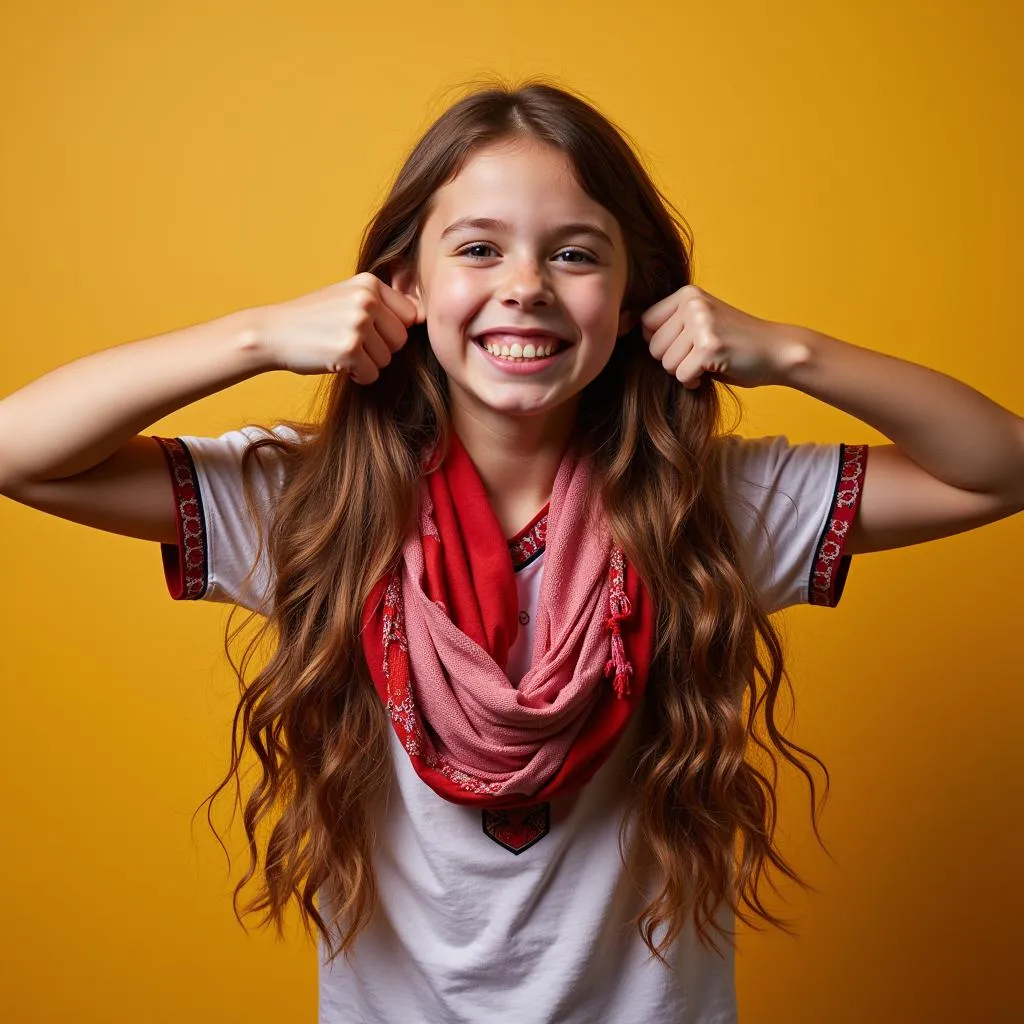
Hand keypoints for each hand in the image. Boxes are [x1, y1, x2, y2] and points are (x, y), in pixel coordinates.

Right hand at [253, 273, 423, 382]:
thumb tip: (423, 316)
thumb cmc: (313, 319)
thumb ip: (381, 304)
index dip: (391, 331)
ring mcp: (358, 324)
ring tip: (341, 351)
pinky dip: (358, 377)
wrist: (272, 332)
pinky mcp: (349, 350)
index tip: (370, 333)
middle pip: (401, 340)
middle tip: (352, 344)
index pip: (410, 316)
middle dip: (381, 350)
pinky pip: (372, 375)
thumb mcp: (347, 297)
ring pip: (387, 360)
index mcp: (370, 283)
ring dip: (367, 364)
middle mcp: (366, 300)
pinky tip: (337, 363)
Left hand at [640, 284, 788, 389]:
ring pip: (666, 364)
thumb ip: (672, 326)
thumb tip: (628, 334)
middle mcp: (692, 303)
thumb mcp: (700, 323)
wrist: (777, 351)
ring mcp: (701, 323)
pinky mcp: (709, 345)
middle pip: (653, 347)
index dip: (661, 343)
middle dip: (672, 361)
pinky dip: (694, 381)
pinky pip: (682, 375)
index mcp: (686, 294)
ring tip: (708, 362)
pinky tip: (713, 371)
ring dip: (684, 371)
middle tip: (700, 357)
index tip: (683, 347)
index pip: (645, 324)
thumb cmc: (735, 343)